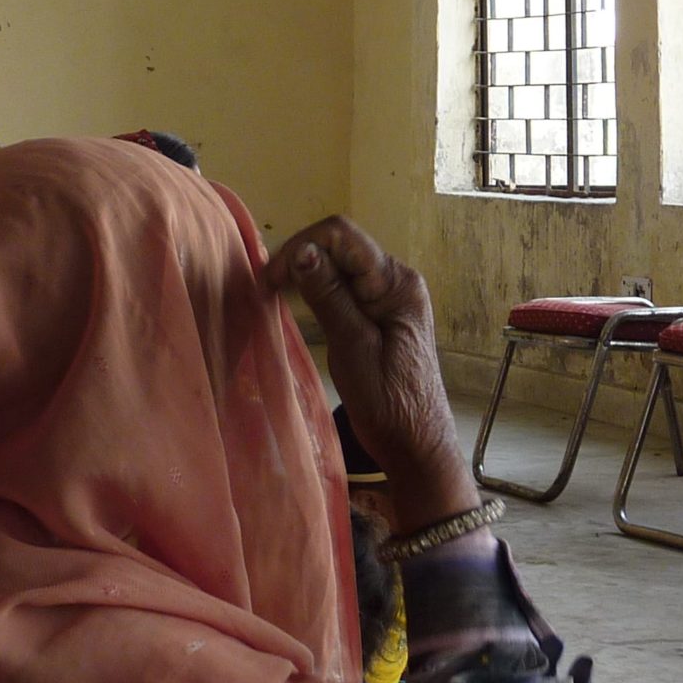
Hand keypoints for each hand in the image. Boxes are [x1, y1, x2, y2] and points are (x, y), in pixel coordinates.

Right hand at [266, 218, 477, 535]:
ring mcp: (391, 296)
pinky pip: (346, 286)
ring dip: (306, 273)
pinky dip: (319, 290)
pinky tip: (297, 305)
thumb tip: (301, 251)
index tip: (269, 278)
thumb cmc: (389, 405)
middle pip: (340, 246)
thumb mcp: (353, 349)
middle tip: (264, 289)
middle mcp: (398, 280)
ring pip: (340, 265)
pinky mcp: (381, 313)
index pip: (343, 236)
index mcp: (397, 284)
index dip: (301, 246)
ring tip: (273, 296)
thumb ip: (330, 298)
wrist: (417, 445)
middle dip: (300, 257)